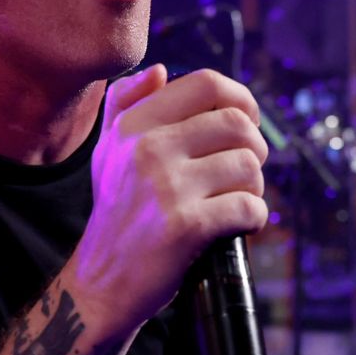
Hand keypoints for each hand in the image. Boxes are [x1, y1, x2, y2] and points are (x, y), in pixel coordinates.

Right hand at [69, 65, 268, 341]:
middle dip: (255, 148)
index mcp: (132, 126)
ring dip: (255, 187)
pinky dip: (254, 218)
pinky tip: (240, 225)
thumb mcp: (106, 152)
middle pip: (238, 124)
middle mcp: (147, 149)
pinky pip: (249, 207)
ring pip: (249, 166)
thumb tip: (158, 70)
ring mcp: (167, 187)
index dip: (241, 98)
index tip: (247, 121)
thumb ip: (124, 104)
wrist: (100, 284)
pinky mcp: (186, 226)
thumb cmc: (114, 214)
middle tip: (245, 171)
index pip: (206, 84)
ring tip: (237, 200)